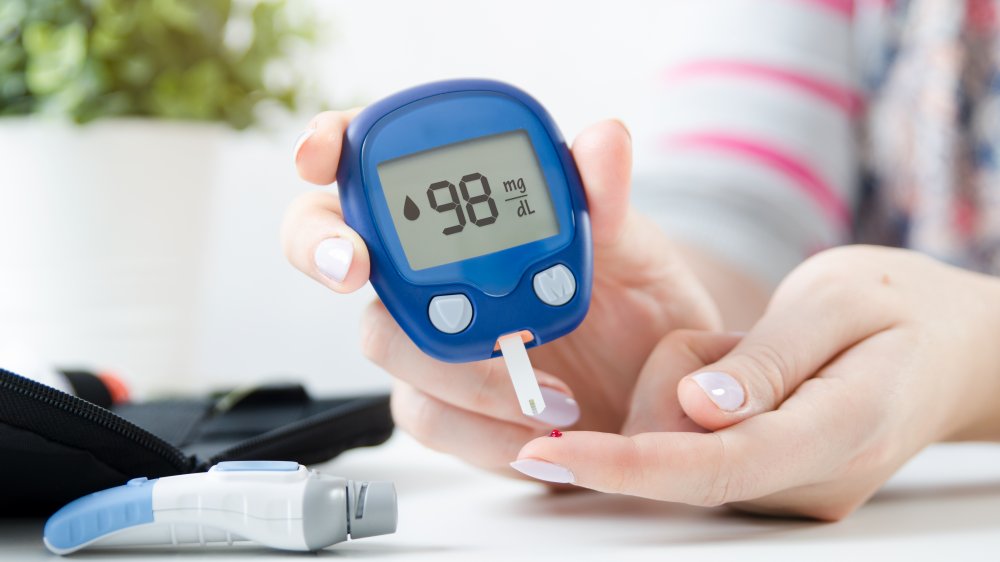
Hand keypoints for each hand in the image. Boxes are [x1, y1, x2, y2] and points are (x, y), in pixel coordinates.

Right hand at [281, 110, 733, 471]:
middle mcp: (426, 268)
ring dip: (456, 366)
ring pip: (384, 341)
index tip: (318, 156)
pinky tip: (535, 431)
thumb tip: (604, 138)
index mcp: (460, 208)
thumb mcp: (627, 241)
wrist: (651, 385)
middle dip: (323, 248)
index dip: (326, 146)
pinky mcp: (444, 405)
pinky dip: (480, 429)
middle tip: (357, 265)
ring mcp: (427, 336)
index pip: (372, 159)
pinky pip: (428, 417)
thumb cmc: (628, 299)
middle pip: (333, 246)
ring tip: (546, 390)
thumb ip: (604, 195)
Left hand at [511, 246, 999, 519]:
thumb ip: (766, 360)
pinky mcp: (769, 485)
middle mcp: (810, 481)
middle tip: (727, 342)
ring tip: (750, 352)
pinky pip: (696, 448)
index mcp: (839, 429)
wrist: (950, 350)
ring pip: (681, 451)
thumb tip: (699, 408)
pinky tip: (743, 377)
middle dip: (663, 392)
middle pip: (683, 458)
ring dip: (683, 390)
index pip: (716, 466)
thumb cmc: (901, 310)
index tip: (557, 450)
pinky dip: (697, 405)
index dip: (628, 464)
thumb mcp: (837, 301)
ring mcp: (791, 492)